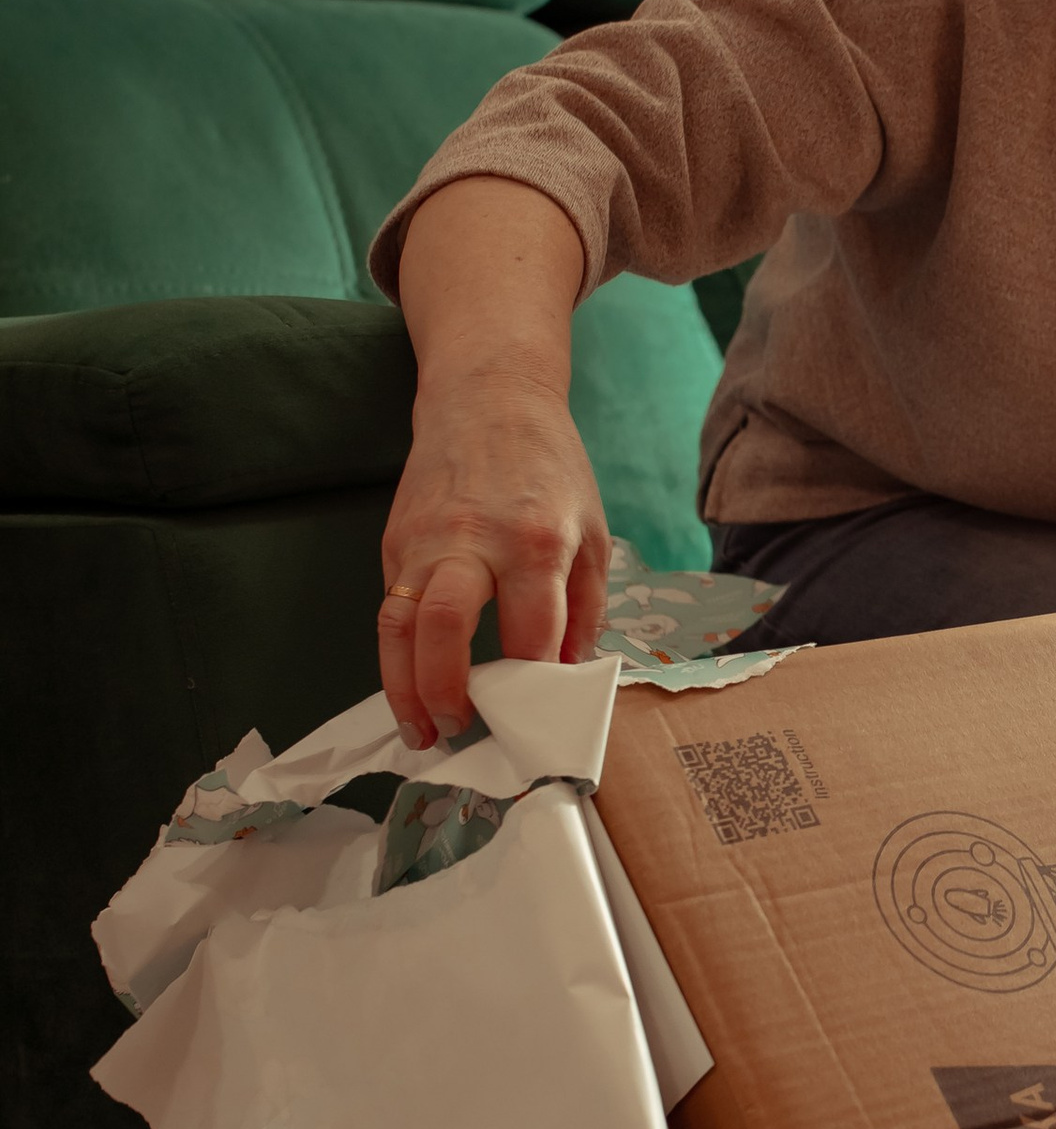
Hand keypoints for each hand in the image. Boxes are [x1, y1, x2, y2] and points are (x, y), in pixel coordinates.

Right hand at [379, 363, 610, 748]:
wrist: (488, 398)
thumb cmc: (549, 467)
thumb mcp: (592, 532)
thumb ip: (585, 609)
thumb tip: (568, 675)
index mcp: (534, 542)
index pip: (529, 633)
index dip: (531, 685)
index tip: (535, 719)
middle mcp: (472, 541)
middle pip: (443, 626)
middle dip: (446, 690)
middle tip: (460, 729)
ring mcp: (424, 541)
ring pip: (397, 624)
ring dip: (402, 687)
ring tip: (421, 731)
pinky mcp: (395, 542)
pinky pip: (390, 608)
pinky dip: (396, 656)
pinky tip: (411, 687)